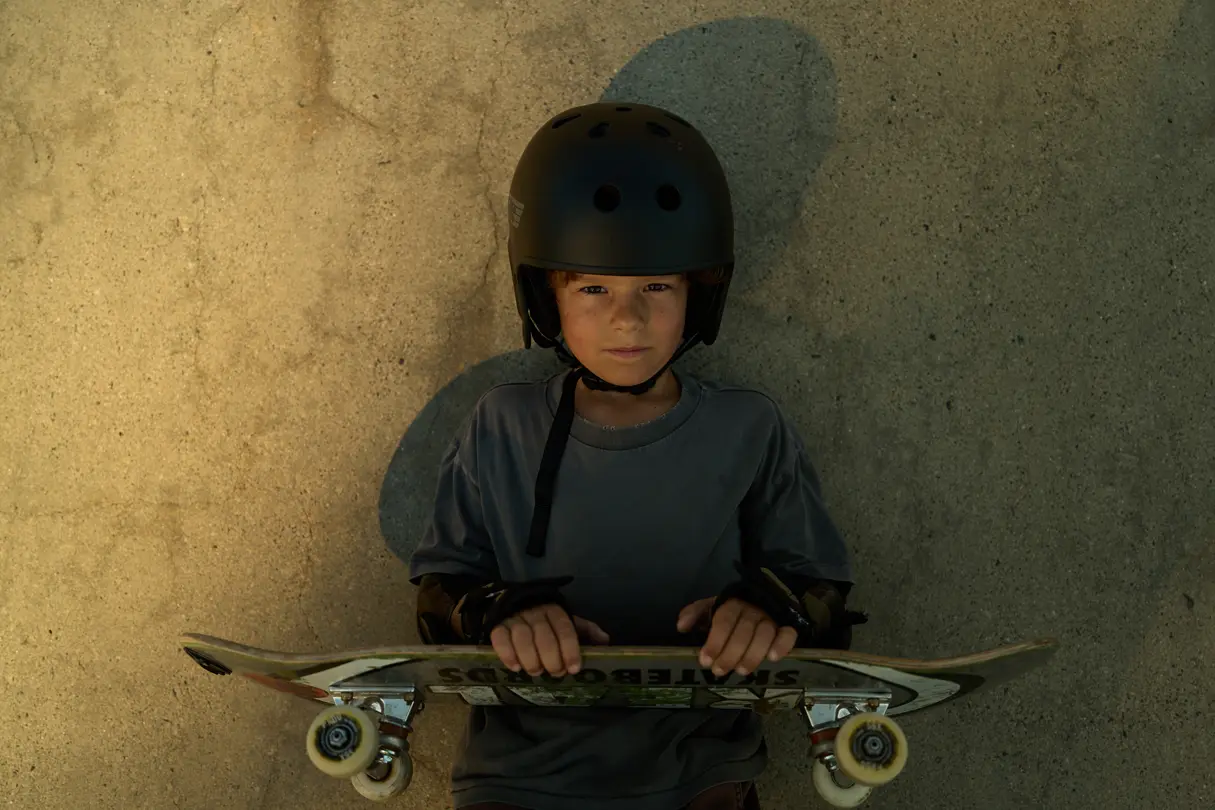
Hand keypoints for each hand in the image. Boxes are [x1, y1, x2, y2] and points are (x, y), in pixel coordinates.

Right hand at [490, 603, 609, 676]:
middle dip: (551, 658)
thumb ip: (586, 631)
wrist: (513, 607)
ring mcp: (515, 619)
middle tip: (555, 673)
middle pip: (544, 635)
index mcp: (555, 611)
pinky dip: (508, 654)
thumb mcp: (567, 623)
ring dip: (530, 658)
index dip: (570, 649)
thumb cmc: (546, 623)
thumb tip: (605, 641)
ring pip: (522, 637)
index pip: (564, 628)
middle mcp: (535, 613)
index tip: (574, 668)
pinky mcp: (497, 627)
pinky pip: (500, 639)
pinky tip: (515, 667)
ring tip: (536, 672)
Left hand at [676, 596, 797, 675]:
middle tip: (719, 671)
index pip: (724, 621)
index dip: (715, 641)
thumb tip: (681, 626)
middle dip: (730, 653)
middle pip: (744, 631)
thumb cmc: (729, 614)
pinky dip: (782, 645)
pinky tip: (773, 658)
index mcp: (732, 604)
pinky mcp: (786, 628)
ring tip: (741, 671)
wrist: (761, 602)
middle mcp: (752, 610)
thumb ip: (694, 615)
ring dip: (753, 654)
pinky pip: (788, 634)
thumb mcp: (710, 610)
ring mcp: (771, 619)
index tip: (705, 661)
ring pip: (765, 634)